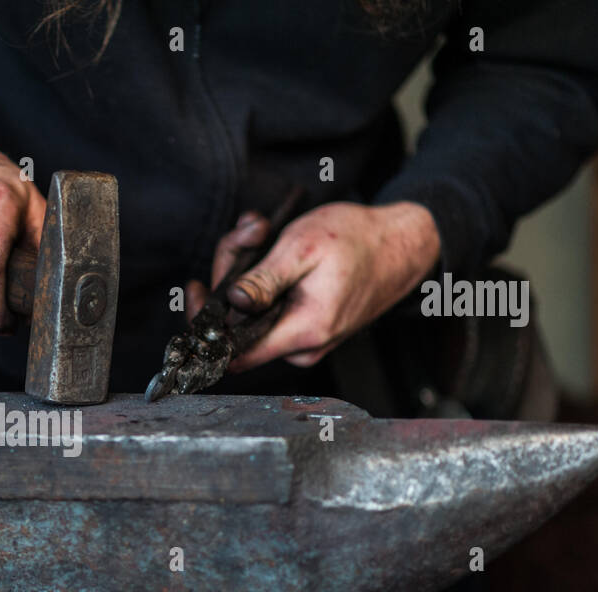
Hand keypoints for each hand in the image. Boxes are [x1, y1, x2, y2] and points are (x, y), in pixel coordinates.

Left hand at [188, 202, 440, 370]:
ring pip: (251, 313)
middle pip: (237, 325)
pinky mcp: (305, 326)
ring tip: (262, 230)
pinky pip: (268, 308)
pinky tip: (270, 243)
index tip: (195, 291)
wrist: (403, 244)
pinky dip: (262, 276)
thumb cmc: (358, 239)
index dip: (206, 327)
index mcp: (303, 332)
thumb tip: (230, 303)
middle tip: (248, 233)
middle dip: (229, 274)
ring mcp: (304, 339)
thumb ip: (264, 280)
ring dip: (245, 269)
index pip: (234, 355)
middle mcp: (302, 346)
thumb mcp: (303, 248)